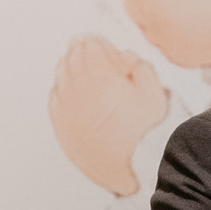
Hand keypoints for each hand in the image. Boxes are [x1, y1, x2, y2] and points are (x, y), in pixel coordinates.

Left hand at [49, 36, 168, 195]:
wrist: (130, 167)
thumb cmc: (143, 132)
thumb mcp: (154, 92)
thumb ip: (140, 67)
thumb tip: (126, 58)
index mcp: (97, 73)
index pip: (91, 45)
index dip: (98, 42)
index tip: (101, 42)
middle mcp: (76, 87)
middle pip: (72, 58)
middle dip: (80, 51)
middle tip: (84, 46)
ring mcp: (66, 107)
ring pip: (61, 76)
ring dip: (69, 67)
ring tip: (76, 65)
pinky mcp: (62, 126)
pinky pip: (55, 99)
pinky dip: (61, 90)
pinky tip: (67, 90)